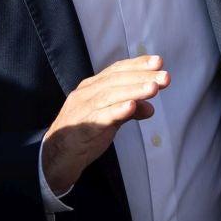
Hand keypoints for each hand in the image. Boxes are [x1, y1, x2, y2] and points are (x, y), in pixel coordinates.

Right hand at [43, 56, 168, 192]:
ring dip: (133, 90)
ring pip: (110, 95)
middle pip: (115, 80)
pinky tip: (131, 107)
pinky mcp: (81, 128)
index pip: (116, 71)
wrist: (55, 158)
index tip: (158, 62)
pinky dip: (116, 111)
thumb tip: (151, 107)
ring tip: (154, 88)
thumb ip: (128, 111)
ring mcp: (82, 110)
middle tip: (165, 76)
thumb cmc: (83, 136)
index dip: (137, 65)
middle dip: (141, 76)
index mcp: (91, 88)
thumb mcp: (109, 120)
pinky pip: (100, 117)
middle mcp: (86, 94)